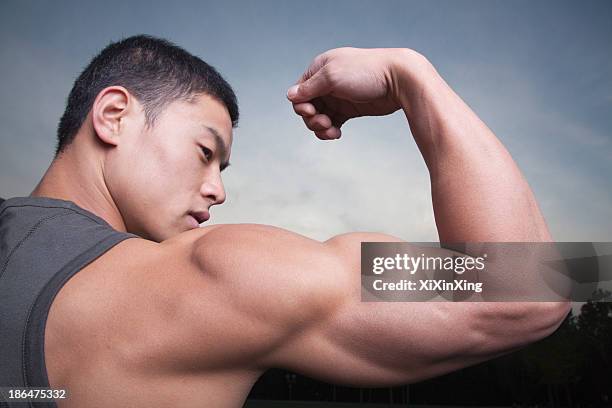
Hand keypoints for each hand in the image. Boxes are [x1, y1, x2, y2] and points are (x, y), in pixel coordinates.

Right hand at [286, 47, 414, 138]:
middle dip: (312, 119)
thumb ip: (309, 87)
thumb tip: (289, 95)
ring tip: (331, 131)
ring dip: (320, 128)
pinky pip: (332, 123)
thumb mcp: (332, 76)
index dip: (301, 105)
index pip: (299, 92)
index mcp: (319, 69)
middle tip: (324, 123)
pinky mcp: (350, 109)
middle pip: (307, 107)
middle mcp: (327, 83)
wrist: (399, 79)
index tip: (312, 111)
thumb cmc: (367, 72)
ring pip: (319, 117)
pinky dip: (330, 131)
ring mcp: (338, 97)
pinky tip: (336, 134)